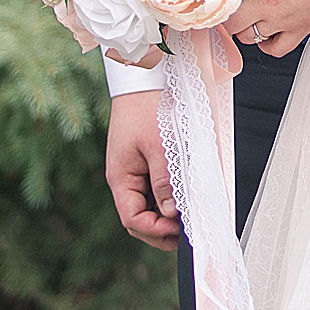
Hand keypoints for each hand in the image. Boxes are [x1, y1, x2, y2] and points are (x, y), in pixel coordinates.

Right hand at [105, 89, 177, 249]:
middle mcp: (124, 178)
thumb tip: (170, 213)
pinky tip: (183, 196)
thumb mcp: (159, 146)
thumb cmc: (147, 107)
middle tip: (187, 231)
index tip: (180, 229)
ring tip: (188, 213)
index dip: (156, 231)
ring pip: (147, 207)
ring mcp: (133, 171)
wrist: (143, 77)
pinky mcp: (142, 163)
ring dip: (165, 216)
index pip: (133, 220)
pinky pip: (152, 190)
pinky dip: (167, 198)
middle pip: (138, 219)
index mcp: (120, 177)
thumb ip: (164, 182)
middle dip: (161, 230)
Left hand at [219, 0, 309, 56]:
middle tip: (231, 9)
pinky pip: (275, 48)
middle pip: (232, 24)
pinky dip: (267, 44)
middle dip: (228, 17)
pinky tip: (266, 33)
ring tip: (249, 18)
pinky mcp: (299, 29)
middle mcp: (263, 2)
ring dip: (245, 29)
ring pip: (249, 37)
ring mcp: (281, 19)